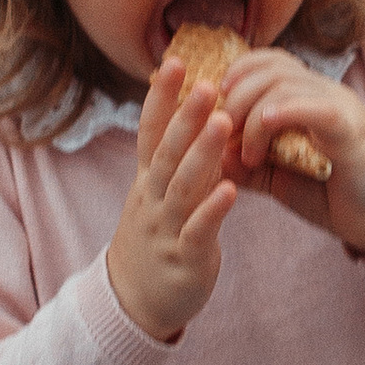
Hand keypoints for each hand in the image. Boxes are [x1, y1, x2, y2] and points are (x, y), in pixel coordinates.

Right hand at [107, 59, 237, 342]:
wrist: (134, 303)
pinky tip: (230, 190)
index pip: (150, 131)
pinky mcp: (184, 258)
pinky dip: (212, 210)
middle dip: (186, 117)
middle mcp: (152, 199)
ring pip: (182, 186)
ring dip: (203, 154)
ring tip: (223, 123)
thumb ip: (177, 160)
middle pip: (167, 151)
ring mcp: (166, 228)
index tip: (176, 62)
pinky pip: (198, 231)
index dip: (161, 98)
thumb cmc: (157, 240)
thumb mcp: (160, 196)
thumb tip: (198, 114)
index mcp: (148, 180)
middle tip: (207, 83)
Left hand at [214, 51, 364, 264]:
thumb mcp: (280, 180)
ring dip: (253, 116)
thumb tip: (213, 156)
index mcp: (308, 97)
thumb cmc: (332, 197)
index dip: (237, 74)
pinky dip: (284, 112)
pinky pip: (316, 107)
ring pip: (285, 85)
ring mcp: (340, 107)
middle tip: (224, 133)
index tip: (215, 106)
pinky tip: (264, 128)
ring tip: (249, 153)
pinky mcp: (351, 130)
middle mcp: (325, 92)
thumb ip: (249, 166)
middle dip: (236, 95)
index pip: (270, 61)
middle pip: (271, 67)